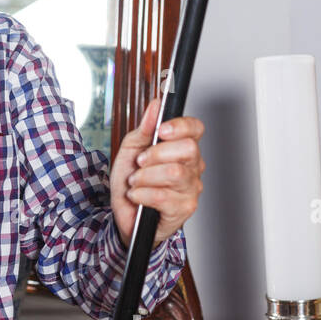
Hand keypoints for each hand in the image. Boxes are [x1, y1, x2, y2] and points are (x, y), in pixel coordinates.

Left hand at [110, 98, 204, 247]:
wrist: (125, 214)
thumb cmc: (131, 182)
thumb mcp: (131, 150)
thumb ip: (144, 129)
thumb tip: (155, 106)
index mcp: (182, 148)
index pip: (195, 129)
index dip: (180, 126)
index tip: (162, 130)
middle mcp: (192, 167)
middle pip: (188, 149)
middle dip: (156, 154)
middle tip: (140, 162)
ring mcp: (191, 188)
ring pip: (174, 172)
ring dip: (145, 176)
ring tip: (136, 181)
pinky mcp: (183, 209)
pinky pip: (162, 196)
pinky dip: (141, 194)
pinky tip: (137, 196)